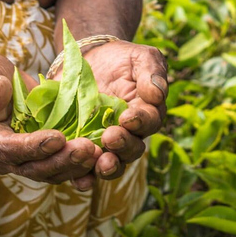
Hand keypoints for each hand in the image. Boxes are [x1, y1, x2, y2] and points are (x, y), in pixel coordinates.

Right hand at [0, 54, 100, 188]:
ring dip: (74, 166)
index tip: (58, 137)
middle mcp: (1, 157)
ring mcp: (22, 159)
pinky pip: (60, 166)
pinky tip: (101, 156)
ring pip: (50, 172)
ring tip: (98, 153)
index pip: (7, 149)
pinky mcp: (40, 155)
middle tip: (87, 149)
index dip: (33, 146)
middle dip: (61, 160)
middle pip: (32, 168)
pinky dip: (79, 165)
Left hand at [71, 41, 167, 183]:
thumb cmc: (121, 58)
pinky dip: (83, 177)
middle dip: (122, 146)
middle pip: (132, 150)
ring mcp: (105, 144)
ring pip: (111, 164)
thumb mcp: (140, 56)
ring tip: (99, 164)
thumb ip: (152, 71)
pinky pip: (85, 169)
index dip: (140, 121)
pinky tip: (77, 179)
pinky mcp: (82, 147)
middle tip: (110, 137)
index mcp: (147, 113)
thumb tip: (158, 93)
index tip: (127, 117)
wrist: (89, 59)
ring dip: (106, 168)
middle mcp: (129, 134)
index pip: (149, 122)